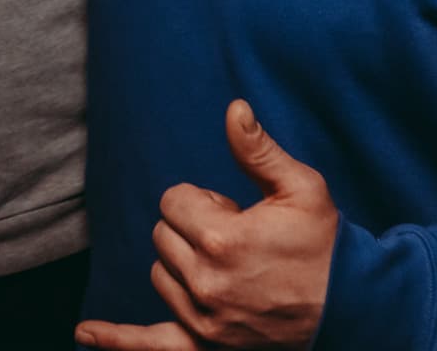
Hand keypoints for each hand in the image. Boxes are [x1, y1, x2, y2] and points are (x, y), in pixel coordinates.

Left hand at [75, 100, 336, 349]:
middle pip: (163, 236)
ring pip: (161, 274)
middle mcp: (206, 282)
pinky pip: (153, 344)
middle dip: (193, 228)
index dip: (203, 200)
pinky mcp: (208, 340)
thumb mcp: (301, 188)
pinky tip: (85, 333)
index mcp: (222, 239)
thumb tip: (233, 109)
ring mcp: (204, 317)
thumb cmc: (326, 244)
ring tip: (231, 265)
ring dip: (183, 264)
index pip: (174, 201)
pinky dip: (118, 340)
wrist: (352, 306)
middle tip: (238, 238)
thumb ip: (258, 150)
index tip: (236, 210)